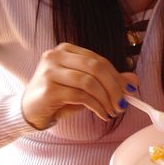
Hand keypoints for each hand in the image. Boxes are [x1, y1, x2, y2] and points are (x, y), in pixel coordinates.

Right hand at [20, 43, 138, 129]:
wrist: (29, 111)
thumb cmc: (58, 97)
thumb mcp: (85, 87)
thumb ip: (108, 81)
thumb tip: (134, 81)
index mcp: (66, 50)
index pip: (99, 60)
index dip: (118, 75)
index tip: (131, 90)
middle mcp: (55, 56)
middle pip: (96, 68)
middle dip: (114, 87)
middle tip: (124, 103)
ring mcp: (49, 71)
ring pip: (89, 82)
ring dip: (106, 99)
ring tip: (113, 111)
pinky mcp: (48, 89)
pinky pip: (80, 96)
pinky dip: (96, 106)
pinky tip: (102, 114)